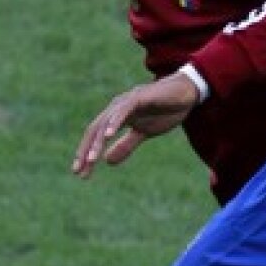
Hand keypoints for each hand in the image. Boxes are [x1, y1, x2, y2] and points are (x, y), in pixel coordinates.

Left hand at [71, 71, 201, 177]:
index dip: (86, 153)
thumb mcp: (144, 133)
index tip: (80, 173)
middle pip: (94, 130)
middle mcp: (116, 108)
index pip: (95, 136)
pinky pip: (123, 110)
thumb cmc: (165, 110)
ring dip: (97, 142)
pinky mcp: (139, 97)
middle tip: (79, 171)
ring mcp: (126, 101)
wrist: (186, 93)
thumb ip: (126, 145)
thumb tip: (107, 161)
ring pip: (105, 122)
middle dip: (86, 151)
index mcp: (115, 117)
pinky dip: (114, 122)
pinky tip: (108, 135)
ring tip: (92, 159)